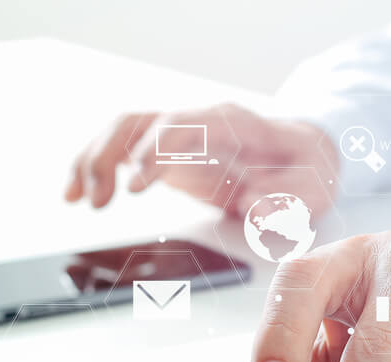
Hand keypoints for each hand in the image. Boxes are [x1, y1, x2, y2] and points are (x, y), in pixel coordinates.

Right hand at [64, 103, 337, 218]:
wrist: (306, 154)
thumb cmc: (307, 169)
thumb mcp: (310, 188)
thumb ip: (284, 199)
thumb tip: (253, 209)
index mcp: (232, 124)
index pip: (181, 127)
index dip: (154, 152)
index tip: (136, 185)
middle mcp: (199, 122)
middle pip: (139, 123)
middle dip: (110, 156)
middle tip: (99, 201)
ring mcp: (181, 135)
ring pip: (122, 132)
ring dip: (93, 161)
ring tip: (80, 199)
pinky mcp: (171, 154)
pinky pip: (123, 150)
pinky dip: (96, 167)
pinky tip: (80, 194)